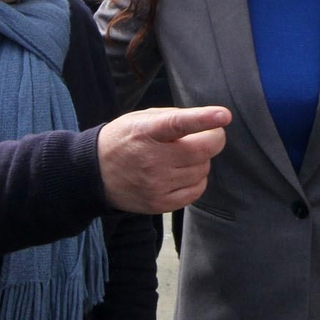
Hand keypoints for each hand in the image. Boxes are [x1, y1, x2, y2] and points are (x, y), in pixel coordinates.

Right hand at [98, 106, 229, 214]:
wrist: (95, 173)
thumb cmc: (126, 140)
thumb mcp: (142, 119)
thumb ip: (175, 118)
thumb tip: (210, 125)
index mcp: (146, 131)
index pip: (177, 124)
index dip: (202, 119)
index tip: (224, 116)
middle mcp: (151, 159)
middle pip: (202, 151)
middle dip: (214, 139)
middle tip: (209, 134)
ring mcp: (156, 184)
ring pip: (202, 170)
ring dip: (202, 160)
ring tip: (182, 156)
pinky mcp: (160, 203)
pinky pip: (197, 190)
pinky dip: (198, 179)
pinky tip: (182, 172)